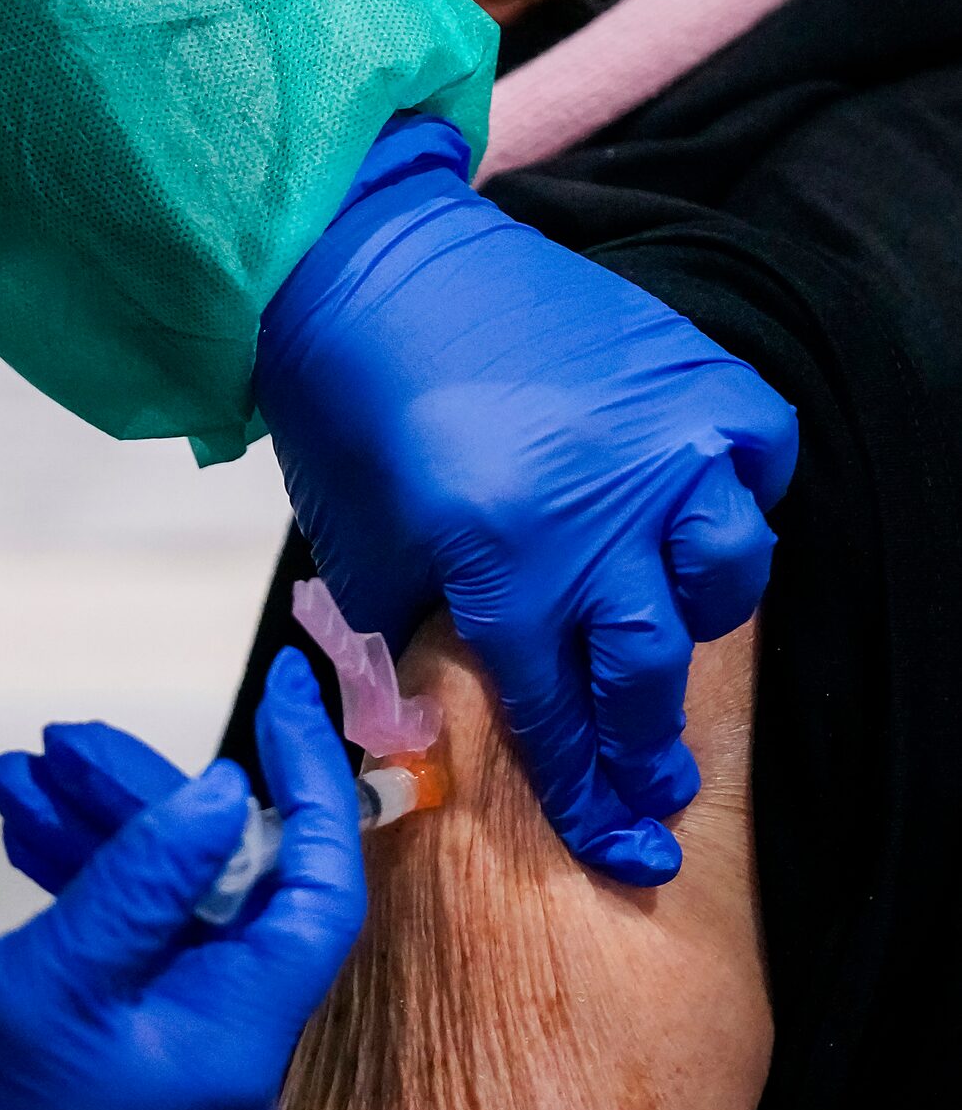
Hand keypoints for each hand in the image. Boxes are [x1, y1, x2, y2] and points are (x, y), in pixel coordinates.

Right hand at [0, 650, 364, 1109]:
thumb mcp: (53, 971)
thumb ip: (148, 876)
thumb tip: (229, 791)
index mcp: (237, 1048)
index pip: (319, 899)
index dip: (311, 787)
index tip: (286, 694)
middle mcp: (230, 1054)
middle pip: (231, 888)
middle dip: (153, 802)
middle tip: (68, 738)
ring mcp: (178, 1048)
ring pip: (173, 901)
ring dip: (106, 827)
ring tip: (26, 767)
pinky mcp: (127, 1040)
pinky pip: (132, 937)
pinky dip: (86, 874)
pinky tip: (25, 818)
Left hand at [254, 117, 796, 886]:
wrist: (364, 268)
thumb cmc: (349, 417)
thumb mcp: (363, 561)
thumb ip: (427, 648)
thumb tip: (482, 714)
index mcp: (502, 567)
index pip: (562, 715)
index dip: (592, 793)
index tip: (625, 842)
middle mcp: (598, 513)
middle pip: (653, 668)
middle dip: (654, 746)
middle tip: (661, 784)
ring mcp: (658, 437)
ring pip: (729, 570)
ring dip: (704, 618)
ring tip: (678, 634)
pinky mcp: (688, 370)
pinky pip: (760, 456)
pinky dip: (745, 492)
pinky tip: (706, 512)